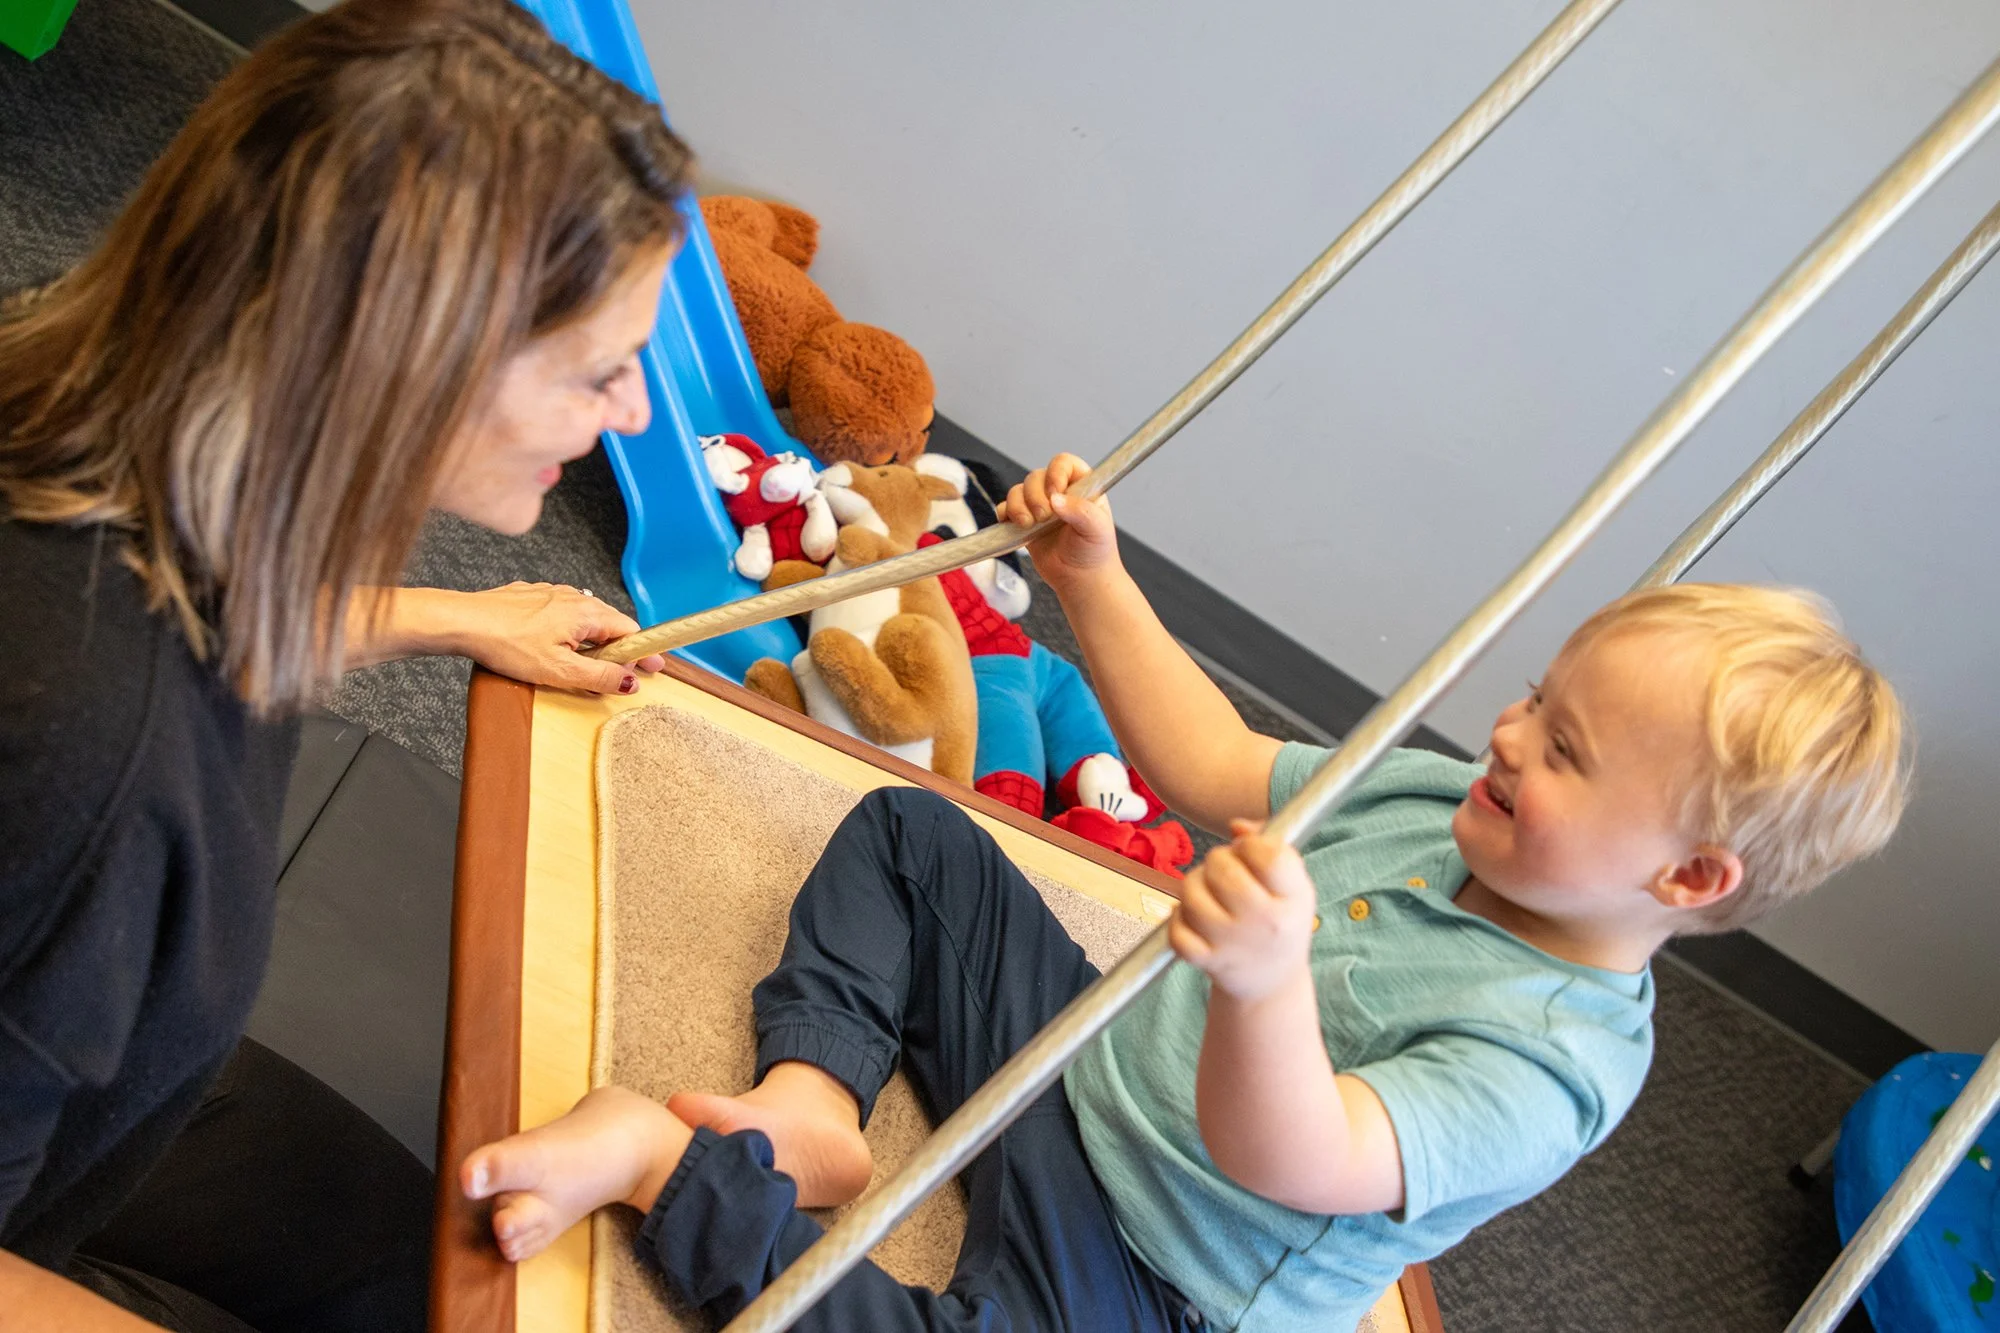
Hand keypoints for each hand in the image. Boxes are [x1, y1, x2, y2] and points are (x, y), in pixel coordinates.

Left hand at [450, 582, 666, 694]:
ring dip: (592, 639)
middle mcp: (573, 597)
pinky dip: (568, 630)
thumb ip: (600, 675)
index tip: (653, 667)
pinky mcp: (531, 596)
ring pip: (584, 618)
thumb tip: (631, 681)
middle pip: (609, 623)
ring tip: (584, 663)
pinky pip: (561, 612)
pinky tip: (553, 645)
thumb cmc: (507, 644)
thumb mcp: (559, 670)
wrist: (462, 622)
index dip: (643, 652)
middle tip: (620, 672)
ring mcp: (551, 593)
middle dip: (618, 648)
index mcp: (587, 614)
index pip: (630, 631)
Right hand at [1000, 453, 1120, 591]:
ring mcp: (1039, 506)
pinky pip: (1006, 509)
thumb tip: (1055, 499)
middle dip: (1034, 496)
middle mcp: (1058, 492)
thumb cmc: (1095, 552)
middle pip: (1035, 477)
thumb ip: (1081, 511)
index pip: (1064, 463)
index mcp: (1081, 486)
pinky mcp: (1024, 523)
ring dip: (1017, 506)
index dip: (1055, 473)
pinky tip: (1014, 526)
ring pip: (1018, 491)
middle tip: (1043, 518)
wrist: (1081, 580)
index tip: (1054, 493)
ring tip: (1027, 525)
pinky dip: (1005, 515)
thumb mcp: (1097, 529)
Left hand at [1169, 819, 1315, 1000]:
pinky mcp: (1208, 962)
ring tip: (1206, 893)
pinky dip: (1178, 919)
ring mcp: (1234, 944)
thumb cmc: (1279, 922)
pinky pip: (1176, 929)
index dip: (1250, 844)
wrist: (1273, 983)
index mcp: (1294, 897)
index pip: (1270, 856)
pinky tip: (1192, 919)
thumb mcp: (1292, 885)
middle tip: (1222, 871)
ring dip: (1192, 886)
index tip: (1246, 850)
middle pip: (1222, 869)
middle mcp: (1266, 922)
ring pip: (1192, 893)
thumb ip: (1270, 846)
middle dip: (1215, 861)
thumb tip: (1236, 826)